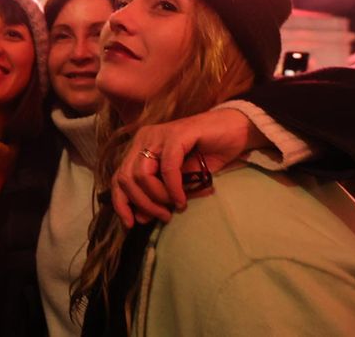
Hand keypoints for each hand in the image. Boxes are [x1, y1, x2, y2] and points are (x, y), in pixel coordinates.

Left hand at [111, 108, 266, 227]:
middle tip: (163, 216)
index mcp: (140, 148)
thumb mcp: (179, 182)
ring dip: (157, 197)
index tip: (131, 224)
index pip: (118, 178)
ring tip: (174, 206)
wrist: (236, 130)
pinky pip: (166, 167)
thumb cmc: (208, 155)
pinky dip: (172, 187)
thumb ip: (159, 195)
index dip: (121, 203)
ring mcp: (158, 134)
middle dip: (142, 203)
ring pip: (141, 174)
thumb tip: (140, 217)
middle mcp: (144, 138)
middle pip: (126, 178)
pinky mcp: (176, 134)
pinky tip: (181, 199)